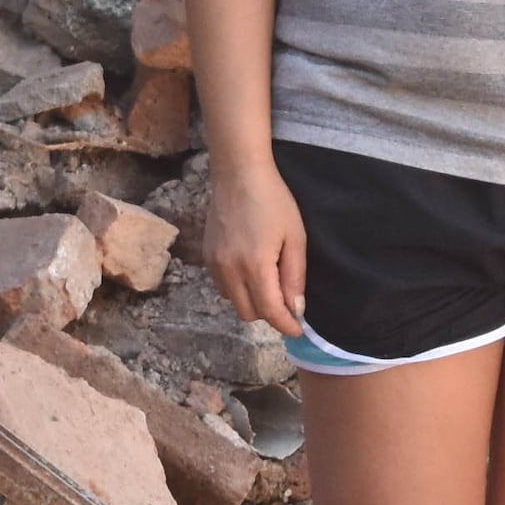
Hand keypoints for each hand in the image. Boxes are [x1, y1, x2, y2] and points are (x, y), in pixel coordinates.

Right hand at [199, 150, 308, 336]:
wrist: (239, 174)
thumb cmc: (274, 201)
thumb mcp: (295, 238)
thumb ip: (294, 277)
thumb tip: (295, 309)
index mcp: (255, 266)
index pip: (270, 312)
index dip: (286, 325)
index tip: (298, 329)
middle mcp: (229, 271)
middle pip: (249, 314)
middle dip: (269, 313)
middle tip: (286, 298)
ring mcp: (214, 264)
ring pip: (234, 302)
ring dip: (252, 301)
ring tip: (268, 280)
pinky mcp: (206, 257)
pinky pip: (223, 286)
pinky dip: (238, 288)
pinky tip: (250, 269)